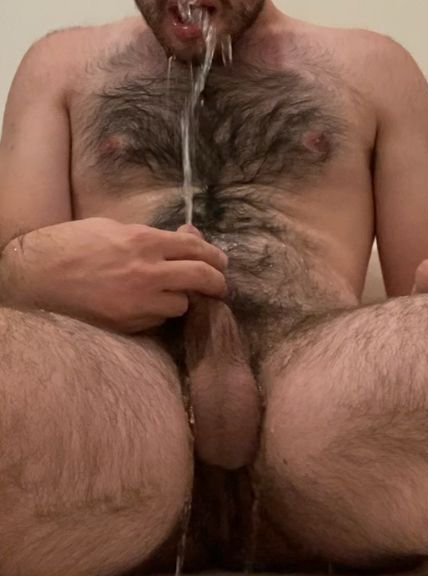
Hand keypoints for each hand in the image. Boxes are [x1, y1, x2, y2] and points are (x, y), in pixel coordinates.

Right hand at [2, 218, 227, 331]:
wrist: (36, 275)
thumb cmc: (71, 245)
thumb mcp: (112, 228)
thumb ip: (149, 236)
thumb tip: (181, 239)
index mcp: (144, 240)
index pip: (196, 249)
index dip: (214, 256)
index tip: (220, 262)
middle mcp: (147, 271)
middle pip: (201, 278)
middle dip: (217, 282)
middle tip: (220, 286)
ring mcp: (138, 302)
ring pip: (181, 306)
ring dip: (181, 300)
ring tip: (171, 296)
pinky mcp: (127, 324)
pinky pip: (156, 322)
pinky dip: (157, 315)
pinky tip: (146, 308)